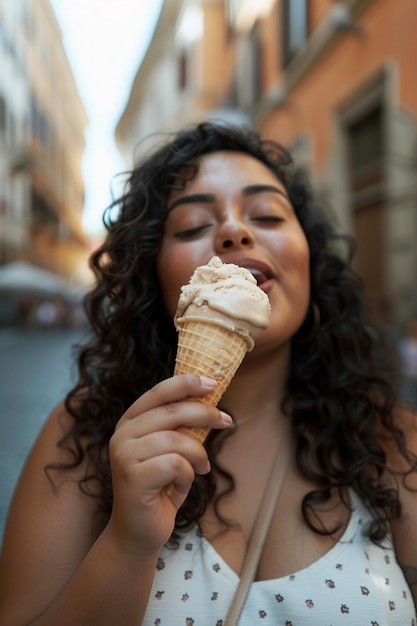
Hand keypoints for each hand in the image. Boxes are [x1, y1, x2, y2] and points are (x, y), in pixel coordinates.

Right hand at [105, 374, 231, 558]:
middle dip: (205, 414)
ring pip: (177, 440)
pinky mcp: (133, 478)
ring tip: (202, 467)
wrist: (138, 532)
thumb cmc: (159, 488)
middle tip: (226, 421)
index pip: (158, 392)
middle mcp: (122, 435)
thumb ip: (179, 426)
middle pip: (172, 412)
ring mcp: (124, 455)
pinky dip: (188, 475)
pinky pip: (176, 464)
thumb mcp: (168, 450)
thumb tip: (211, 399)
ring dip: (198, 454)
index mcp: (129, 422)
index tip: (213, 384)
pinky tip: (183, 486)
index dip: (186, 383)